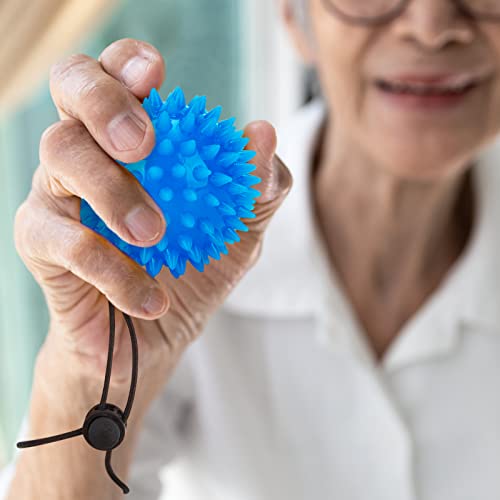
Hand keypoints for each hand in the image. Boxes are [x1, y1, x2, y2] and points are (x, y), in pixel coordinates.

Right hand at [14, 38, 292, 408]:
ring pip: (61, 155)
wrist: (153, 338)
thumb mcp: (237, 233)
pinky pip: (63, 238)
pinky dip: (112, 267)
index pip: (118, 75)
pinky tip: (151, 297)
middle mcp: (91, 153)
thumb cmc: (191, 272)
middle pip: (72, 88)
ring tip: (155, 235)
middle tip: (143, 143)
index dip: (128, 62)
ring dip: (115, 192)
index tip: (155, 74)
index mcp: (134, 140)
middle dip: (104, 101)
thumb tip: (262, 136)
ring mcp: (58, 193)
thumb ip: (255, 189)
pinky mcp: (39, 242)